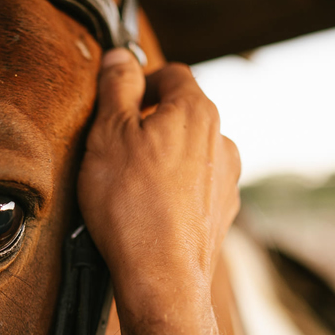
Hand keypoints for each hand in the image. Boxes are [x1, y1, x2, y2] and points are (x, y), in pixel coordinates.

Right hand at [78, 49, 240, 334]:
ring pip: (191, 153)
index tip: (118, 97)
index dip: (142, 79)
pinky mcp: (221, 214)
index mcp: (195, 111)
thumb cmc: (131, 204)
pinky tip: (147, 209)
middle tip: (115, 143)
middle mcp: (221, 140)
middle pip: (184, 113)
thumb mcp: (108, 133)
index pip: (172, 73)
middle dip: (151, 121)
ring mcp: (226, 179)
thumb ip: (116, 88)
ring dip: (164, 157)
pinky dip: (174, 190)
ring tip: (128, 182)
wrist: (160, 276)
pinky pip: (195, 188)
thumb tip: (121, 57)